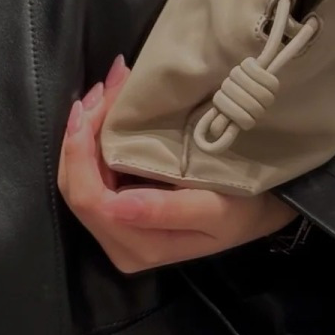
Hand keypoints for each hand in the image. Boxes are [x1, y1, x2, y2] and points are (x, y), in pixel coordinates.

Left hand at [57, 54, 300, 274]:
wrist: (260, 210)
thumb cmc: (243, 207)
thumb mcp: (217, 211)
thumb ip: (166, 211)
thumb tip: (115, 208)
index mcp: (138, 247)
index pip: (89, 198)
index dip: (80, 152)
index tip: (96, 105)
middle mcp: (118, 243)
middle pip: (74, 186)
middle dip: (80, 133)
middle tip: (102, 88)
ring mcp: (114, 228)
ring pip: (76, 178)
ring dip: (84, 132)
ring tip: (104, 91)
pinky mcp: (115, 212)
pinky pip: (89, 174)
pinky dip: (91, 139)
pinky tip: (104, 109)